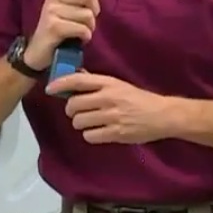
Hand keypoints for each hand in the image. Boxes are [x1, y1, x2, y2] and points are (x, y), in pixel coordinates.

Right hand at [24, 0, 102, 69]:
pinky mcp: (54, 27)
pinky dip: (86, 36)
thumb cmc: (59, 28)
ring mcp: (52, 11)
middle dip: (95, 10)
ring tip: (80, 31)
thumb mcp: (66, 7)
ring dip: (90, 27)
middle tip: (88, 20)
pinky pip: (82, 29)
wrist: (38, 52)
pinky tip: (79, 40)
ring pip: (87, 15)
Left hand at [44, 72, 172, 144]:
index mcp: (109, 83)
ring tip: (89, 122)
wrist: (162, 115)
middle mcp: (108, 98)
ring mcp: (112, 116)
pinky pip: (90, 136)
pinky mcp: (116, 133)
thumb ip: (97, 83)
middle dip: (71, 110)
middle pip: (73, 104)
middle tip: (77, 111)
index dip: (60, 84)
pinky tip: (98, 132)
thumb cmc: (138, 99)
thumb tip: (75, 76)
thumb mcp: (118, 85)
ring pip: (79, 121)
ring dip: (80, 123)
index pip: (77, 80)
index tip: (49, 88)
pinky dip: (90, 135)